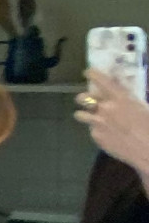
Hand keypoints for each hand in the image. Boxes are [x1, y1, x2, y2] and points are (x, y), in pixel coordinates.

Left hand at [77, 67, 148, 184]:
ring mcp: (98, 123)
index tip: (88, 72)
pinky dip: (97, 131)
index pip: (100, 80)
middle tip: (86, 100)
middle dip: (83, 98)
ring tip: (90, 118)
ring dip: (84, 115)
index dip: (92, 74)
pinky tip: (108, 135)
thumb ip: (126, 96)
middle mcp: (105, 108)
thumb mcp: (140, 105)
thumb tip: (119, 86)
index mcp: (119, 98)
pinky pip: (92, 130)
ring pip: (80, 115)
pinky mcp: (96, 137)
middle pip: (83, 98)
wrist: (147, 150)